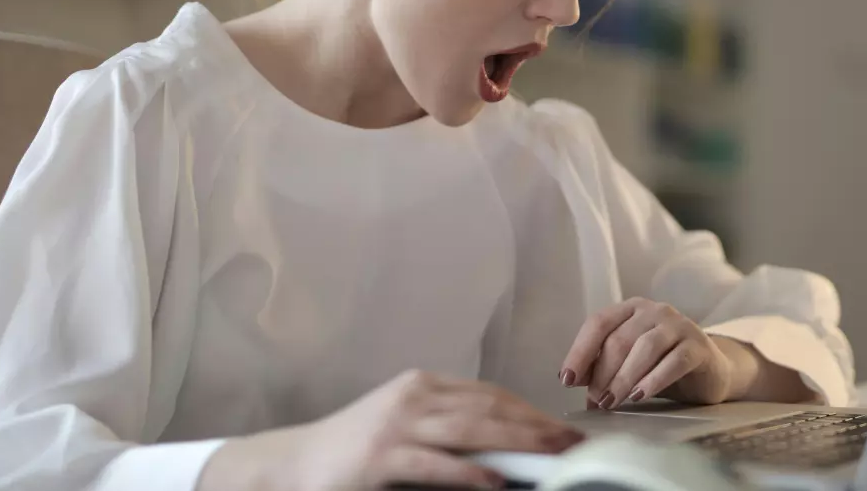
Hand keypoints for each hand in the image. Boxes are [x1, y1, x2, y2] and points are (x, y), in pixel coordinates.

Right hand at [197, 369, 583, 490]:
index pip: (489, 393)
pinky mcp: (382, 456)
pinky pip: (437, 463)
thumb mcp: (404, 429)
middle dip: (537, 425)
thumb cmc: (351, 452)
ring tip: (553, 457)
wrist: (292, 464)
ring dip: (519, 443)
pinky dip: (471, 472)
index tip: (561, 428)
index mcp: (422, 385)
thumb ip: (447, 431)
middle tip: (574, 442)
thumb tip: (502, 451)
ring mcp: (397, 423)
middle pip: (489, 407)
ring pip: (472, 429)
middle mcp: (414, 396)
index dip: (529, 410)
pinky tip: (497, 481)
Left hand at [558, 297, 741, 409]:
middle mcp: (654, 310)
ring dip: (624, 378)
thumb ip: (603, 367)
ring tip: (612, 402)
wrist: (711, 371)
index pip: (599, 323)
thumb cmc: (662, 365)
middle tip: (596, 400)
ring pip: (644, 348)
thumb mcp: (629, 364)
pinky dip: (653, 380)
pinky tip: (639, 396)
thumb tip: (574, 382)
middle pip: (620, 339)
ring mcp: (678, 325)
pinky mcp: (698, 346)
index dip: (580, 350)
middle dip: (603, 373)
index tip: (567, 379)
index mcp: (631, 309)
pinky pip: (673, 361)